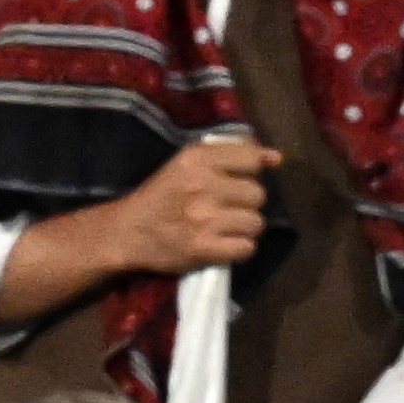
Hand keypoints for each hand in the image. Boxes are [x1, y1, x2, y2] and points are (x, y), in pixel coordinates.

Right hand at [86, 130, 271, 277]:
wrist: (127, 232)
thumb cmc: (161, 195)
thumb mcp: (188, 162)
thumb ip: (231, 154)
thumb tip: (276, 158)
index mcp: (197, 159)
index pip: (253, 159)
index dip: (252, 171)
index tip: (239, 180)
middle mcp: (202, 186)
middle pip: (258, 194)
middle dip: (247, 203)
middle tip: (228, 207)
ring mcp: (204, 219)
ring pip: (256, 223)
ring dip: (245, 227)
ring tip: (227, 227)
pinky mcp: (202, 248)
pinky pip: (246, 248)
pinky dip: (239, 248)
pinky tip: (224, 243)